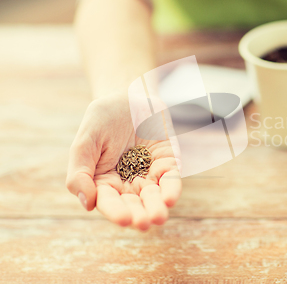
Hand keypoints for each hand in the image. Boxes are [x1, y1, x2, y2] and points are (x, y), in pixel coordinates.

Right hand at [66, 92, 181, 229]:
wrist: (130, 96)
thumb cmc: (103, 118)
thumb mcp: (86, 139)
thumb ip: (80, 171)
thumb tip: (88, 203)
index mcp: (103, 182)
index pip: (108, 202)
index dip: (115, 212)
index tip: (124, 219)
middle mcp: (127, 183)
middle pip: (133, 204)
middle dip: (139, 214)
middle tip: (143, 222)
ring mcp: (149, 174)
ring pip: (154, 196)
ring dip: (157, 207)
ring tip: (158, 216)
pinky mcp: (168, 163)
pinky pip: (171, 179)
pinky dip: (172, 189)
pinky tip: (170, 198)